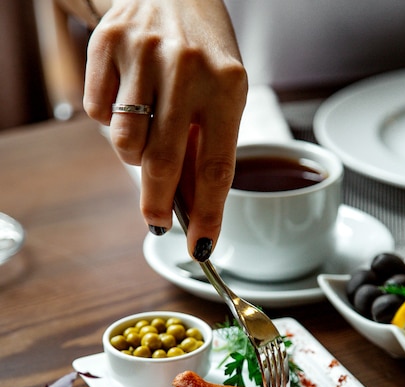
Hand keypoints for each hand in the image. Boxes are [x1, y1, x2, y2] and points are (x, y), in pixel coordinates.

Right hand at [83, 0, 246, 259]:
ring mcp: (144, 53)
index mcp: (228, 86)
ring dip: (134, 154)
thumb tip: (192, 210)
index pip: (217, 168)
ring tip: (147, 133)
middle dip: (157, 204)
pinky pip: (97, 113)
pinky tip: (128, 97)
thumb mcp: (221, 97)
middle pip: (163, 163)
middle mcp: (186, 67)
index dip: (208, 215)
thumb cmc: (203, 54)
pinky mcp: (108, 43)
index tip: (202, 247)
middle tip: (157, 222)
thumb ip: (205, 150)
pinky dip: (110, 120)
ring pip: (125, 143)